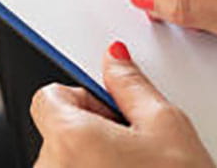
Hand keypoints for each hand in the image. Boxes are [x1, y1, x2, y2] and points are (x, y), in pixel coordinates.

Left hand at [32, 41, 213, 167]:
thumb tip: (115, 60)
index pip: (49, 96)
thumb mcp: (166, 124)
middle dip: (92, 131)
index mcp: (69, 138)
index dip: (84, 97)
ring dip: (92, 160)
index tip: (110, 109)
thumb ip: (131, 84)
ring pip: (66, 161)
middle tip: (133, 146)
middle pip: (57, 130)